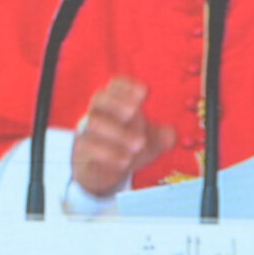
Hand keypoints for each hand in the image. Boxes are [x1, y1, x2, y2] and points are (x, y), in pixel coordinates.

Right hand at [70, 77, 173, 198]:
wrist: (100, 170)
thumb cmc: (126, 145)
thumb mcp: (148, 141)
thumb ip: (162, 136)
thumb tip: (171, 135)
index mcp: (114, 102)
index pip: (115, 85)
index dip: (128, 86)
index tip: (144, 92)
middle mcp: (97, 113)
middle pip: (100, 99)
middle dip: (117, 102)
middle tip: (135, 111)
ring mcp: (87, 131)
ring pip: (94, 124)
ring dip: (117, 133)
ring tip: (139, 144)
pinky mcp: (82, 152)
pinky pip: (88, 148)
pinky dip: (108, 154)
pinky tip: (125, 162)